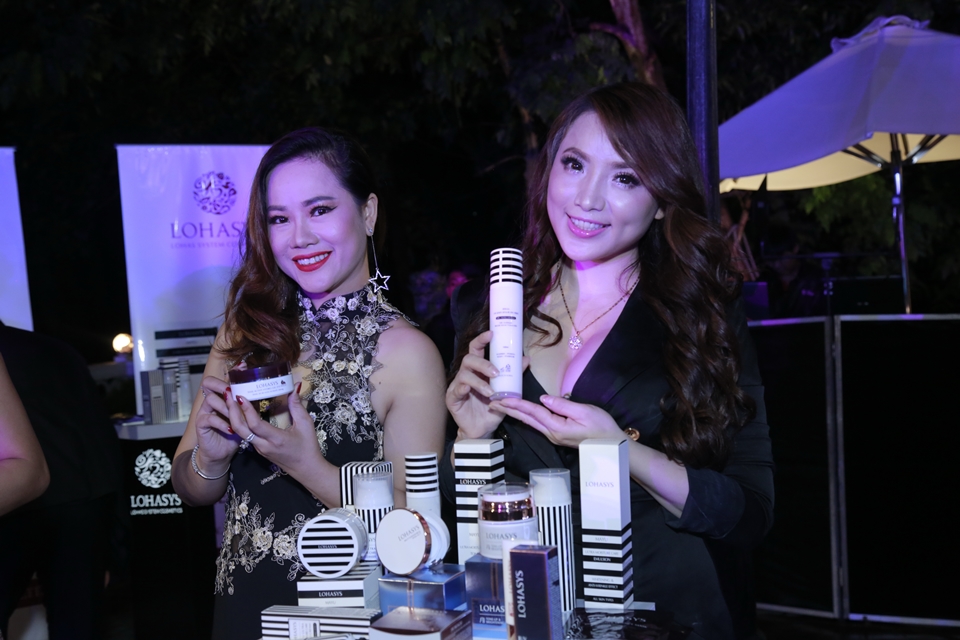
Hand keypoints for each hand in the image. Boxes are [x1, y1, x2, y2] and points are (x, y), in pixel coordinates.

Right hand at [194, 376, 239, 466]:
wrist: (222, 452)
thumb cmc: (234, 432)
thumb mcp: (243, 417)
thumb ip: (248, 404)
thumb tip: (262, 390)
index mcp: (221, 397)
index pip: (220, 378)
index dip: (228, 374)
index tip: (241, 370)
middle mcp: (210, 401)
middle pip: (209, 383)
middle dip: (223, 385)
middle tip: (235, 393)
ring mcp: (204, 411)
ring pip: (211, 400)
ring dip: (225, 407)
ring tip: (236, 416)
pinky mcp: (201, 424)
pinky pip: (209, 419)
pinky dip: (221, 423)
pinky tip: (230, 429)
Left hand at [226, 386, 327, 480]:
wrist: (306, 469)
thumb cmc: (308, 447)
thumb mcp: (306, 424)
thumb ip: (297, 406)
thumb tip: (294, 386)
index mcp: (275, 439)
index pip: (255, 424)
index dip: (246, 410)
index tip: (241, 396)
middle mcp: (263, 445)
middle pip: (240, 429)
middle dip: (232, 411)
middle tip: (228, 395)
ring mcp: (259, 449)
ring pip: (240, 433)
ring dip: (233, 417)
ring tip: (230, 401)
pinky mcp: (258, 449)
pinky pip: (245, 435)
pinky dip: (240, 423)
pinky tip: (240, 412)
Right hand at [445, 331, 510, 439]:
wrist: (484, 430)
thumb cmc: (493, 408)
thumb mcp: (507, 391)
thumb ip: (515, 375)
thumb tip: (526, 358)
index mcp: (478, 369)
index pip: (476, 349)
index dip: (481, 340)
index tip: (491, 334)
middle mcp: (467, 374)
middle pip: (469, 359)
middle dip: (483, 363)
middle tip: (496, 372)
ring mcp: (458, 386)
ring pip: (464, 374)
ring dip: (479, 381)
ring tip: (491, 391)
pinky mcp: (452, 398)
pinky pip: (456, 390)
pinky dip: (465, 388)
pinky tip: (471, 391)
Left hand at [492, 394, 621, 447]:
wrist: (611, 444)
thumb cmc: (601, 427)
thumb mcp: (585, 412)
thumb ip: (563, 405)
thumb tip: (544, 398)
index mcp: (557, 427)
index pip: (533, 412)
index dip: (517, 404)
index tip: (502, 398)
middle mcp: (551, 433)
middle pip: (526, 419)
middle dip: (508, 410)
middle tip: (492, 402)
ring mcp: (554, 436)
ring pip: (530, 422)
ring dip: (515, 413)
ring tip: (501, 406)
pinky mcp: (557, 435)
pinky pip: (537, 424)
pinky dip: (525, 416)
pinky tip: (520, 413)